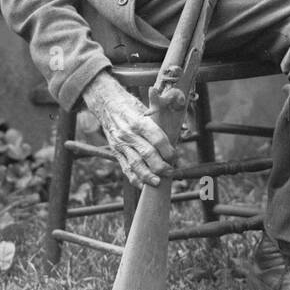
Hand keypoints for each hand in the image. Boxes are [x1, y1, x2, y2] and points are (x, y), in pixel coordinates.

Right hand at [83, 73, 175, 187]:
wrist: (106, 104)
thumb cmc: (130, 106)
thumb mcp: (145, 107)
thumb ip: (162, 116)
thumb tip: (183, 122)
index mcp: (139, 121)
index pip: (157, 138)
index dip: (168, 150)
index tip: (175, 156)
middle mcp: (128, 134)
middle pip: (147, 154)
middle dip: (161, 166)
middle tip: (171, 171)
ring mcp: (120, 144)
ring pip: (135, 164)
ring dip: (148, 176)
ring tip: (158, 183)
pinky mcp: (115, 152)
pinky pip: (125, 168)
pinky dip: (135, 178)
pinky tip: (143, 185)